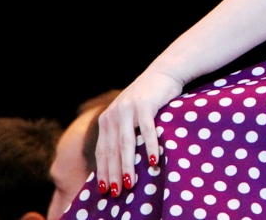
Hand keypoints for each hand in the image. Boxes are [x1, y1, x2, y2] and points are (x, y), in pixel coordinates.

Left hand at [95, 68, 183, 195]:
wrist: (163, 73)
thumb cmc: (148, 100)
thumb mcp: (128, 116)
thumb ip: (121, 134)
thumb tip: (117, 165)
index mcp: (106, 119)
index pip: (102, 150)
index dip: (103, 171)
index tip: (105, 190)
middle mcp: (114, 114)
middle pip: (112, 149)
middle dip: (113, 173)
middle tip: (116, 192)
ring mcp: (129, 109)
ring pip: (126, 143)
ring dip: (127, 165)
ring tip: (129, 183)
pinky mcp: (145, 105)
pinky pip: (147, 130)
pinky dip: (149, 147)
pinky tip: (152, 161)